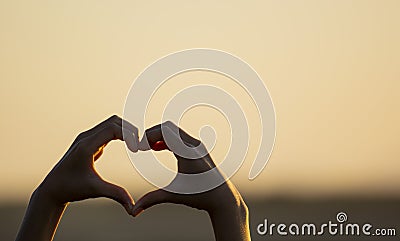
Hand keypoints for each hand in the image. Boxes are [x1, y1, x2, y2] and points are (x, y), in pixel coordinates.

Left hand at [16, 115, 138, 240]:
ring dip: (125, 131)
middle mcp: (86, 137)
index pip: (112, 128)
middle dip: (130, 130)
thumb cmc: (71, 189)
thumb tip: (133, 208)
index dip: (129, 135)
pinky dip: (119, 134)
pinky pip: (107, 131)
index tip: (139, 149)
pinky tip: (128, 145)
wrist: (52, 189)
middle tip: (142, 144)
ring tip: (137, 144)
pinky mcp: (88, 142)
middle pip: (113, 122)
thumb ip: (116, 195)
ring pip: (110, 124)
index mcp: (86, 145)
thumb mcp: (96, 190)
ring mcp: (86, 138)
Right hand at [133, 121, 250, 240]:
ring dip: (159, 136)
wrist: (223, 198)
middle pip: (168, 127)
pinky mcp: (199, 148)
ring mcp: (197, 145)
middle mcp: (193, 145)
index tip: (138, 148)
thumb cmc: (200, 197)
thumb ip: (152, 200)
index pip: (164, 131)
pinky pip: (179, 136)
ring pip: (174, 130)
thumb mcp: (174, 195)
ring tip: (146, 148)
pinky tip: (156, 149)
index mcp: (187, 152)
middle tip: (140, 146)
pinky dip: (166, 139)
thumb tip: (133, 211)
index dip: (148, 136)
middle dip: (151, 134)